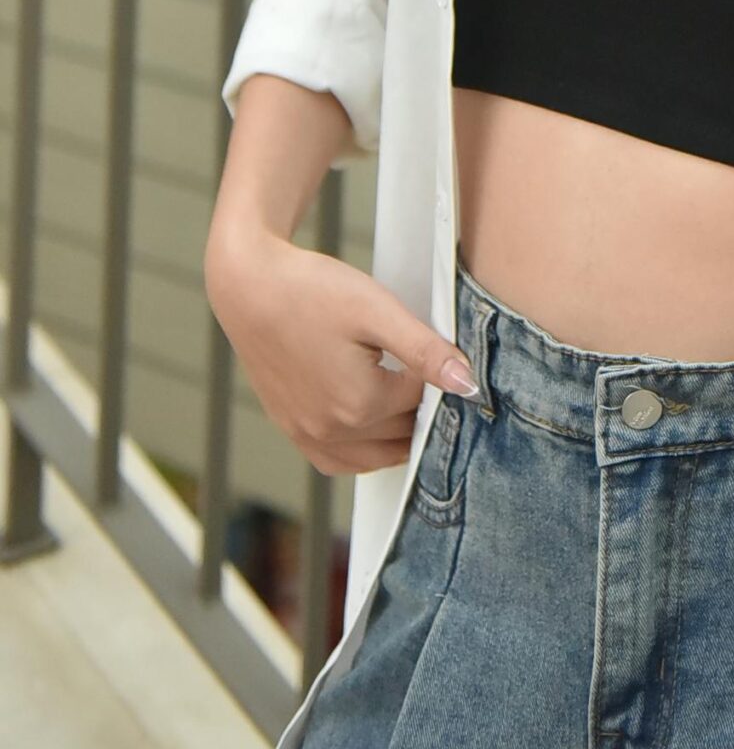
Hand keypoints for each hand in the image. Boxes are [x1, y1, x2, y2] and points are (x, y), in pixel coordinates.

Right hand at [204, 227, 478, 477]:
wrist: (250, 287)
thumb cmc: (312, 291)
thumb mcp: (378, 312)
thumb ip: (426, 352)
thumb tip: (468, 386)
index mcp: (359, 404)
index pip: (422, 404)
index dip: (437, 376)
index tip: (439, 350)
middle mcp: (331, 431)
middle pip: (401, 435)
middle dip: (421, 410)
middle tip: (428, 374)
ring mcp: (307, 434)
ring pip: (373, 457)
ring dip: (396, 436)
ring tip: (407, 397)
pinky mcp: (291, 428)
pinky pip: (337, 461)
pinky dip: (362, 451)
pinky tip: (372, 424)